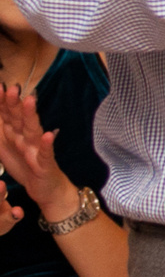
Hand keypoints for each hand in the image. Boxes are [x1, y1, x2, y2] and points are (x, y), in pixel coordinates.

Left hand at [0, 83, 76, 223]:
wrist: (46, 189)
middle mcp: (25, 138)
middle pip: (18, 119)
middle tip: (12, 87)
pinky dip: (47, 145)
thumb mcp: (4, 148)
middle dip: (14, 103)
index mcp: (13, 134)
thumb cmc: (25, 165)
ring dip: (31, 116)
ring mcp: (36, 149)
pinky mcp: (45, 164)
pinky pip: (46, 153)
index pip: (7, 114)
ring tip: (30, 101)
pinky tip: (48, 136)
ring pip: (33, 130)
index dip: (1, 102)